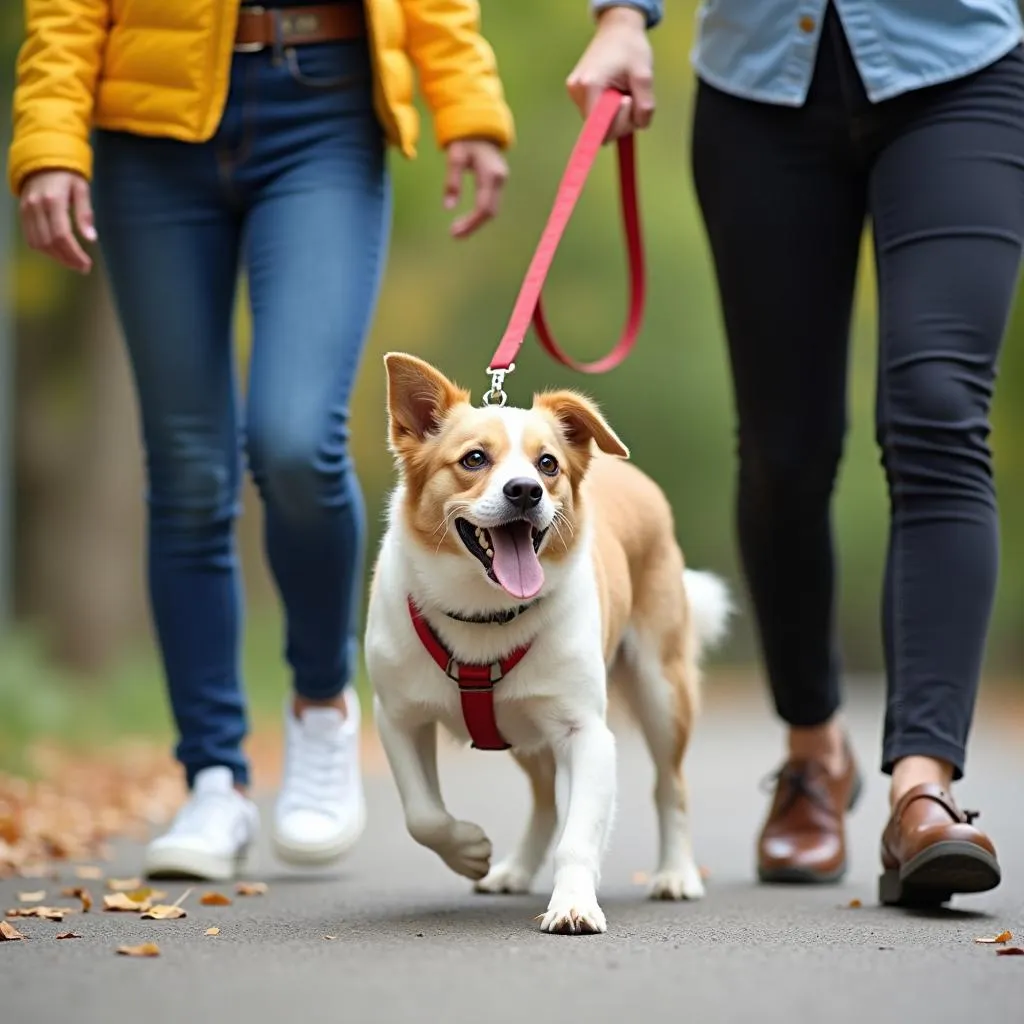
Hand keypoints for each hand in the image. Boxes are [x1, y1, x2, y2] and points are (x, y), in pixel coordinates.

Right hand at [19, 170, 96, 273]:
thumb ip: (85, 213)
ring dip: (56, 257)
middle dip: (67, 259)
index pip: (62, 235)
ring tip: (73, 262)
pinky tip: (59, 253)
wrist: (42, 159)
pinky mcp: (22, 213)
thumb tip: (91, 238)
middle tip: (83, 267)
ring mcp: (26, 210)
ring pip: (38, 243)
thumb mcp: (82, 189)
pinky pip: (30, 238)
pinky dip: (44, 250)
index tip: (87, 265)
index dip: (74, 254)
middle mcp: (36, 206)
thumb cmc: (67, 174)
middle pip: (49, 243)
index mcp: (53, 200)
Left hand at [443, 139, 508, 238]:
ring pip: (492, 211)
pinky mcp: (497, 185)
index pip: (484, 207)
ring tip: (457, 230)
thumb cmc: (465, 141)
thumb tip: (448, 207)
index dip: (470, 223)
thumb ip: (452, 181)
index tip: (454, 232)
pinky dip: (479, 215)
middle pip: (490, 213)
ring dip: (475, 223)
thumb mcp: (455, 157)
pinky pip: (490, 205)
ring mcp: (501, 183)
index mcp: (491, 175)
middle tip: (454, 235)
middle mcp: (500, 180)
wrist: (480, 128)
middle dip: (473, 226)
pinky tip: (466, 220)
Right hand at [567, 6, 654, 139]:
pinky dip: (609, 110)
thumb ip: (645, 104)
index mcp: (591, 84)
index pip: (600, 128)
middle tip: (632, 97)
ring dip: (615, 115)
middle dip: (621, 120)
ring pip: (598, 123)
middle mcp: (577, 91)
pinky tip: (615, 92)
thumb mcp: (645, 75)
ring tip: (623, 91)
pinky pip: (595, 115)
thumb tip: (640, 125)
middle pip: (599, 128)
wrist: (616, 29)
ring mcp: (575, 92)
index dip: (618, 125)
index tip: (628, 103)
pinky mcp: (577, 93)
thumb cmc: (630, 47)